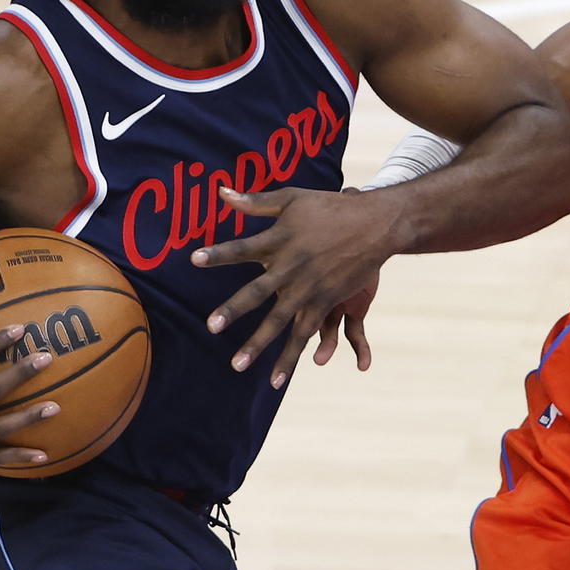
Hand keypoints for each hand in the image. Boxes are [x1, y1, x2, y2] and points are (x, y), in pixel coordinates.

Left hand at [193, 187, 393, 388]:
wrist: (375, 224)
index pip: (243, 248)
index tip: (194, 259)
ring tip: (237, 365)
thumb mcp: (293, 198)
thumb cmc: (331, 208)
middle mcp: (292, 267)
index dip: (219, 253)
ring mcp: (309, 288)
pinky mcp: (325, 303)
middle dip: (234, 308)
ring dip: (258, 343)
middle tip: (212, 326)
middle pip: (258, 291)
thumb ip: (256, 201)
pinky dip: (291, 356)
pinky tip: (277, 378)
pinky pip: (304, 333)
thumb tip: (221, 192)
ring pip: (279, 321)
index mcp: (281, 239)